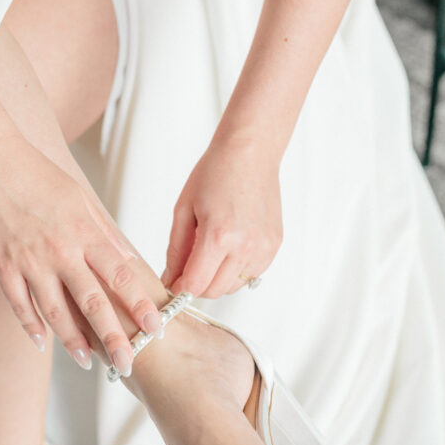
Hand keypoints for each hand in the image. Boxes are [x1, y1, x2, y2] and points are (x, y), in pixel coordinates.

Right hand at [0, 132, 161, 372]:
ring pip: (54, 312)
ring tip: (88, 363)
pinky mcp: (1, 265)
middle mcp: (60, 250)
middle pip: (92, 303)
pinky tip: (43, 343)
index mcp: (84, 232)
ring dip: (73, 341)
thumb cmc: (38, 175)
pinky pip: (19, 303)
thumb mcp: (80, 197)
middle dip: (113, 337)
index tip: (156, 329)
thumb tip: (128, 259)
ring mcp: (29, 260)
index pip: (120, 276)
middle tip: (128, 364)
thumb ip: (103, 232)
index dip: (139, 305)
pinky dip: (30, 326)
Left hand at [161, 131, 282, 297]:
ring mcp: (263, 248)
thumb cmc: (216, 173)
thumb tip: (170, 278)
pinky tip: (230, 248)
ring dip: (217, 279)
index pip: (196, 284)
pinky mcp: (274, 246)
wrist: (250, 153)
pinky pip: (251, 274)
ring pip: (233, 286)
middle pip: (215, 291)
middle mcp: (245, 246)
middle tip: (188, 268)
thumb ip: (176, 250)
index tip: (173, 284)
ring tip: (211, 252)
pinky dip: (236, 270)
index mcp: (219, 236)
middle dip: (197, 286)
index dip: (180, 289)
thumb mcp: (184, 210)